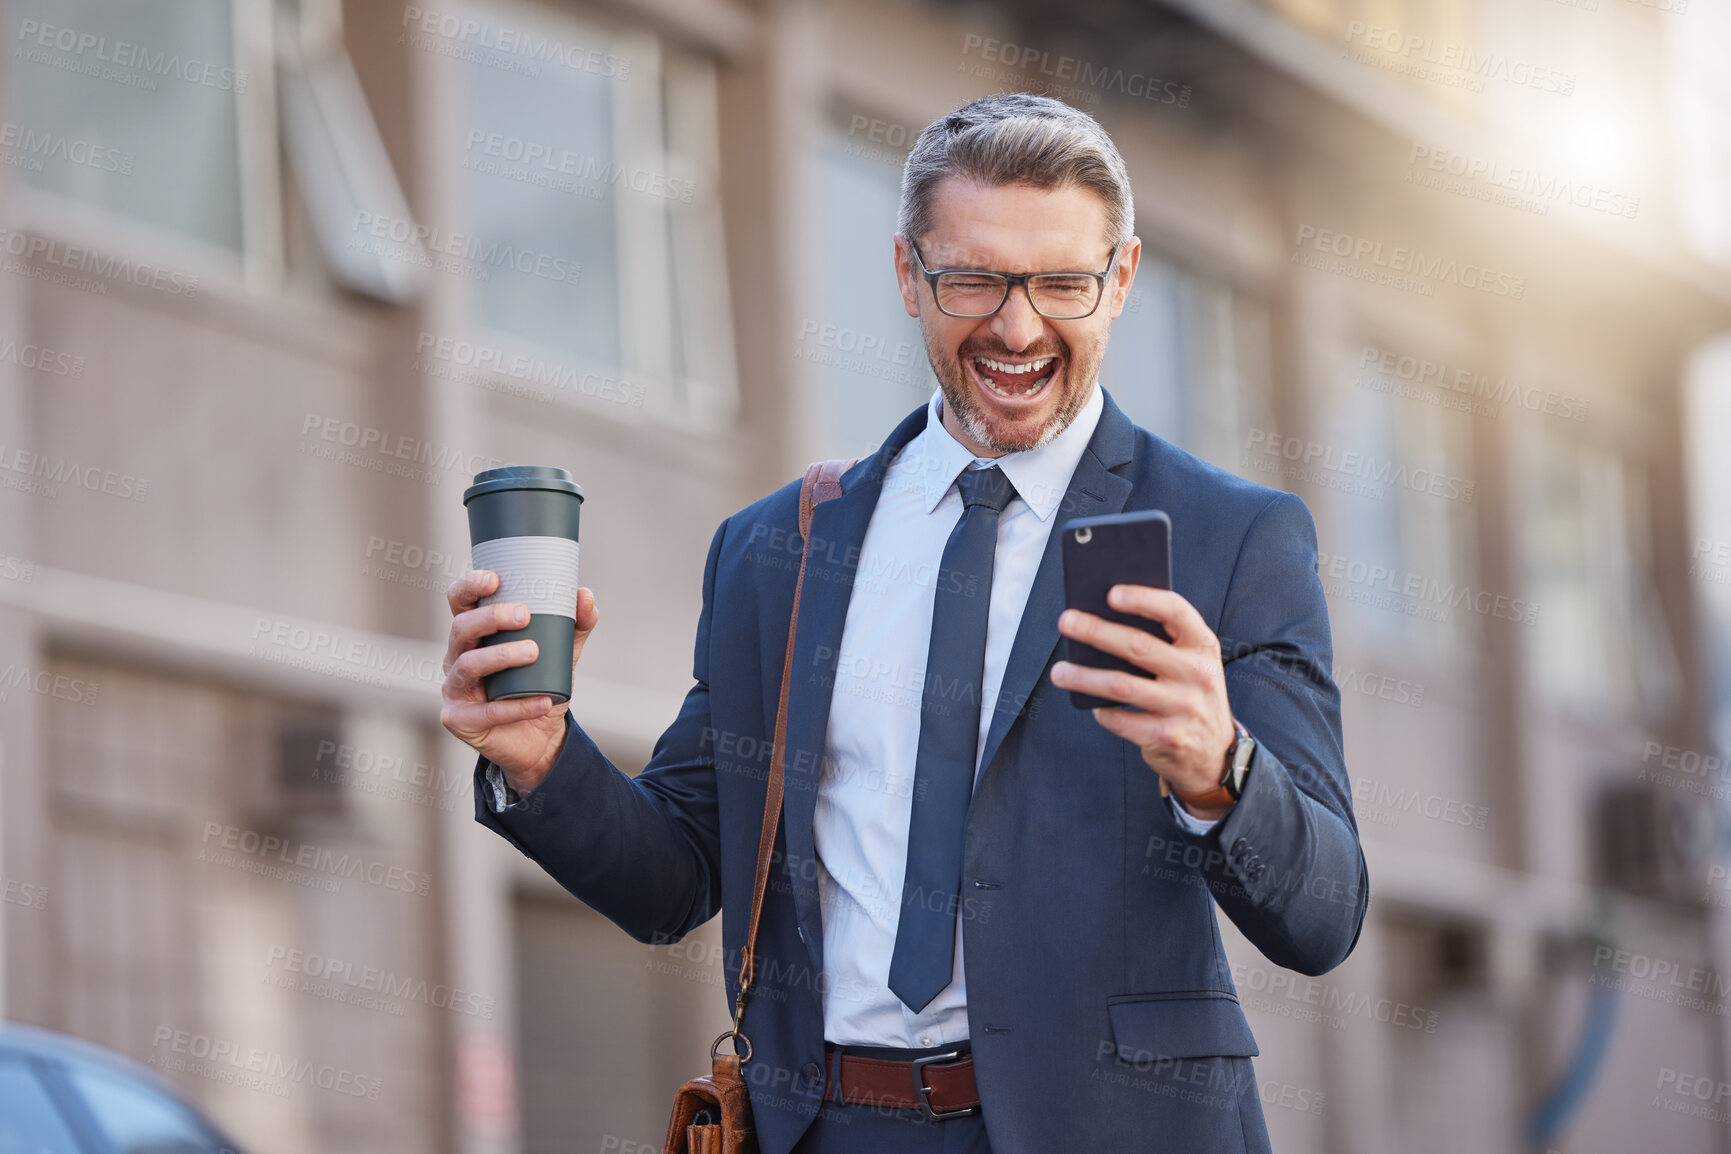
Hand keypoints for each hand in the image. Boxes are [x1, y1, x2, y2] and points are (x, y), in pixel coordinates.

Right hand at [440, 570, 599, 794]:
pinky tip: (544, 701)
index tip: (495, 579)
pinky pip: (486, 712)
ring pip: (468, 665)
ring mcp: (454, 689)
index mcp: (474, 635)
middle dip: (491, 617)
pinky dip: (518, 706)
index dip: (469, 586)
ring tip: (533, 652)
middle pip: (461, 628)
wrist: (540, 740)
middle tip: (524, 615)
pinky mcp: (459, 720)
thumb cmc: (540, 686)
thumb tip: (585, 595)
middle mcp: (457, 657)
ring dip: (501, 655)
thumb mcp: (561, 654)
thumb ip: (574, 626)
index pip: (460, 602)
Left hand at [1050, 584, 1235, 819]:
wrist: (1215, 751)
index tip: (1110, 593)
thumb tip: (1103, 618)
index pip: (1175, 611)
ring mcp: (1184, 707)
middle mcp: (1197, 674)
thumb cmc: (1190, 692)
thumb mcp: (1191, 662)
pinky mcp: (1168, 737)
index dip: (1143, 598)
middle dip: (1096, 631)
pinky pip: (1121, 720)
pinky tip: (1093, 706)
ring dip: (1084, 677)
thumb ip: (1162, 640)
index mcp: (1203, 646)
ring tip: (1059, 672)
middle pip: (1138, 646)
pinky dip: (1102, 712)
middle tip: (1066, 621)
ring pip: (1122, 684)